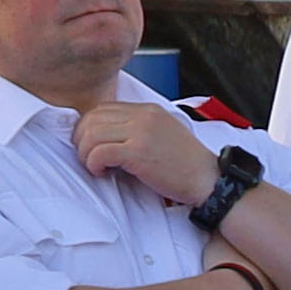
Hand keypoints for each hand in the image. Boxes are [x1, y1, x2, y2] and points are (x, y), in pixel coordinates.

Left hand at [76, 94, 219, 213]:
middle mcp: (144, 116)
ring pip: (91, 134)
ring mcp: (141, 132)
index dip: (88, 127)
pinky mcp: (138, 152)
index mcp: (149, 110)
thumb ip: (137, 129)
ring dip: (85, 153)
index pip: (103, 109)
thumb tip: (105, 136)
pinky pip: (99, 152)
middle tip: (88, 157)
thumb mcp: (163, 135)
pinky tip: (103, 172)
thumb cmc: (187, 165)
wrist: (210, 181)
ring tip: (95, 166)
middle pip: (92, 119)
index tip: (90, 145)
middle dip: (81, 140)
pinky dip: (93, 164)